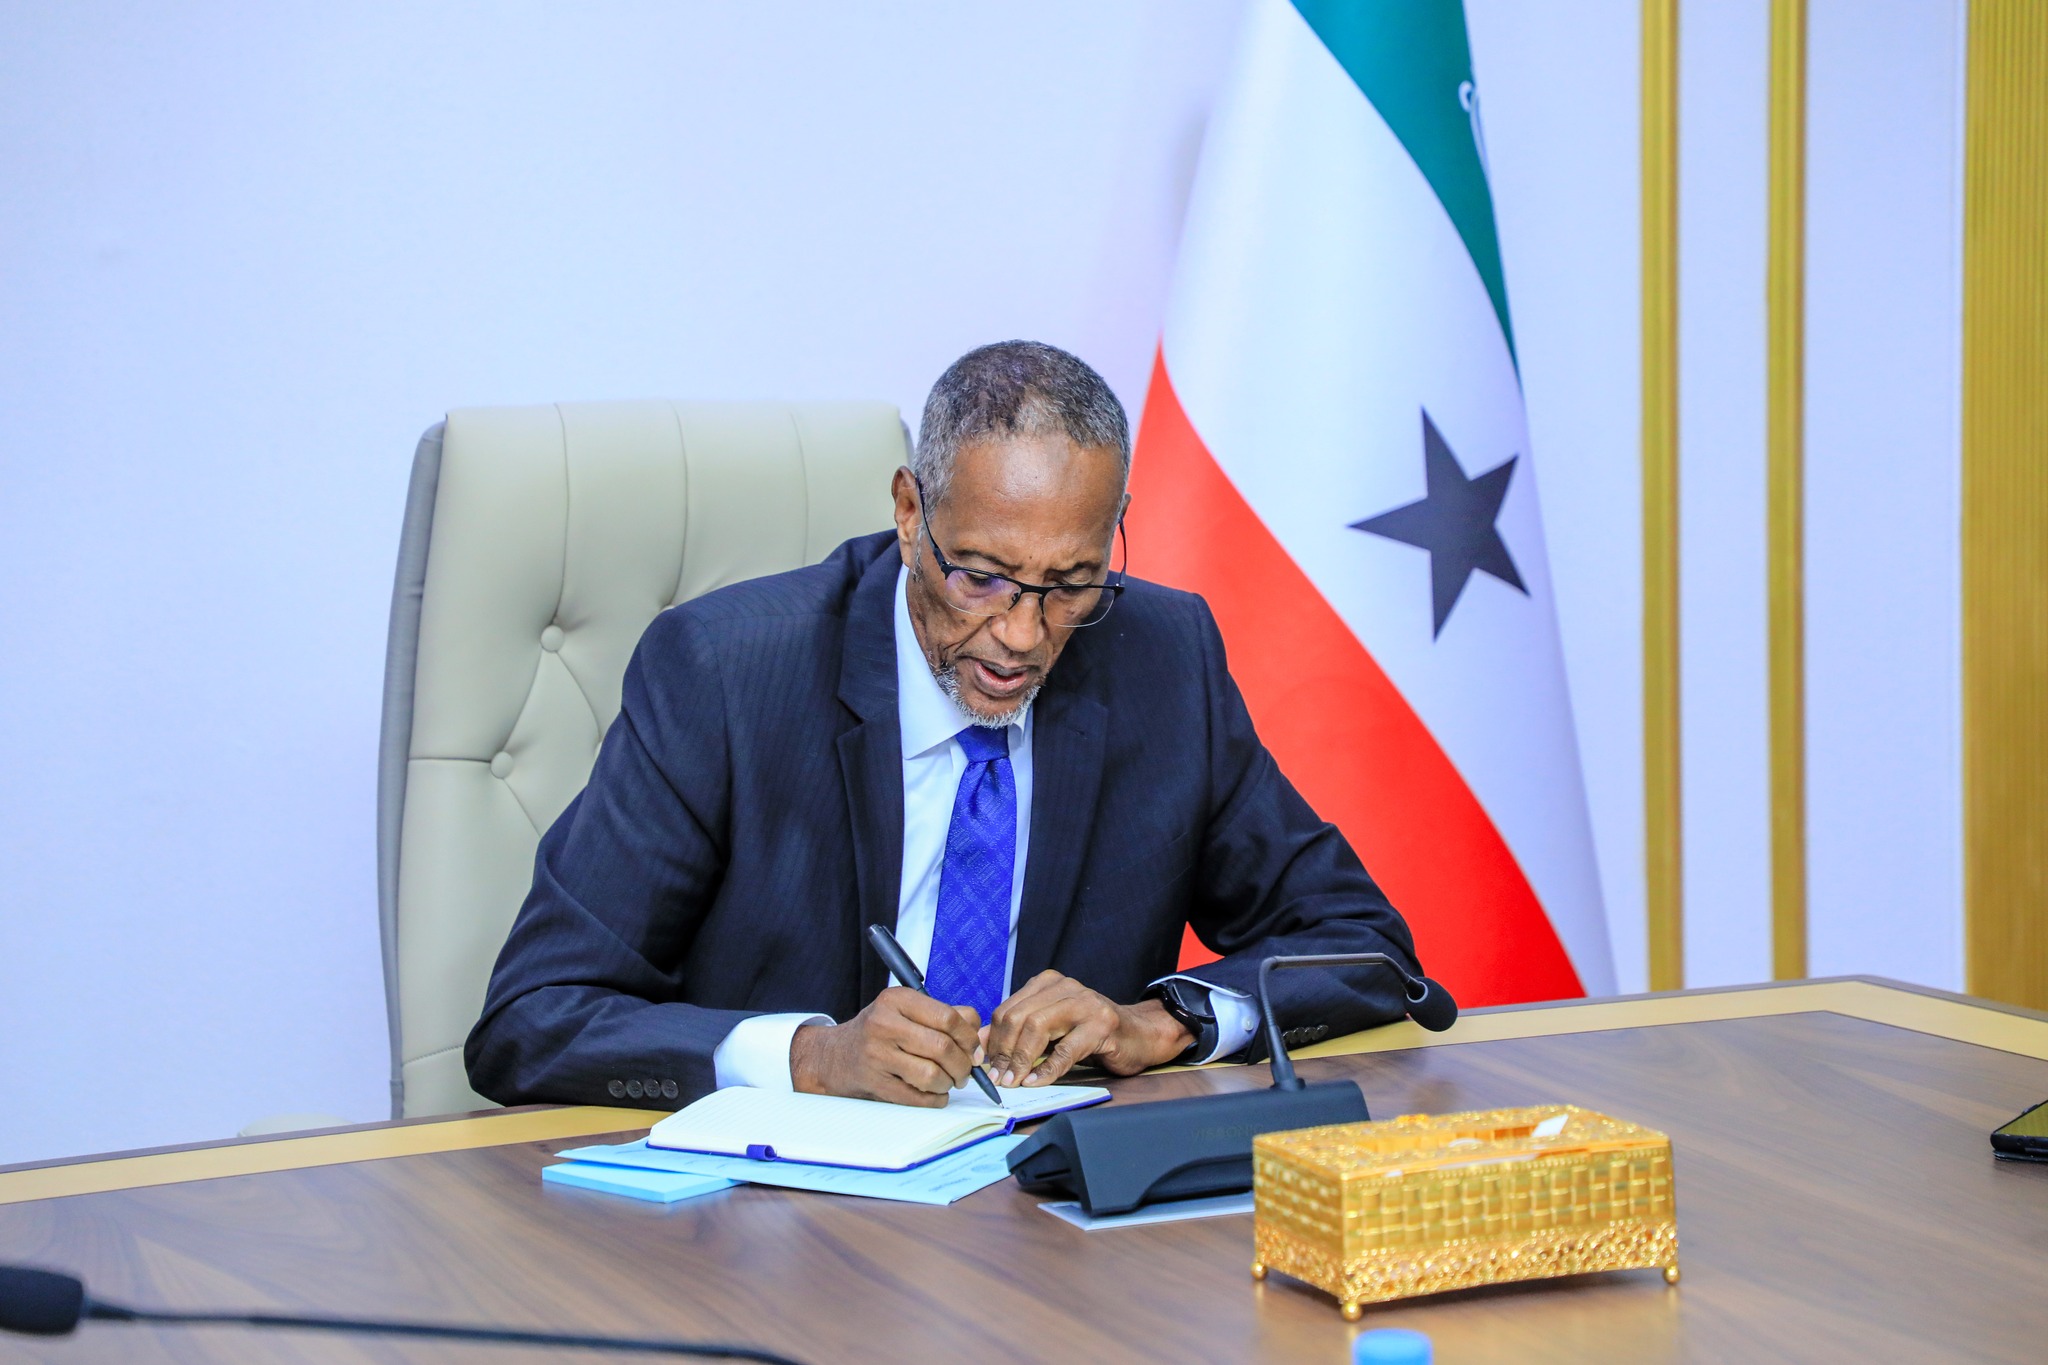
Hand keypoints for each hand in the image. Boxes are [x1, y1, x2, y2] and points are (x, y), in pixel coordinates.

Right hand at [788, 987, 981, 1106]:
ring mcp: (877, 1055)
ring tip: (948, 1081)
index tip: (975, 1050)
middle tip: (965, 1071)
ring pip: (932, 1075)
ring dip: (949, 1083)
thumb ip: (945, 1014)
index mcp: (896, 1000)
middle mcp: (884, 1024)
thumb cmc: (879, 1032)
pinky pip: (917, 1097)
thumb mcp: (906, 1011)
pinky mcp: (874, 1082)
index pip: (948, 1017)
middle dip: (963, 1065)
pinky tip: (935, 1094)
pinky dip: (935, 1100)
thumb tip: (978, 1034)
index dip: (969, 1037)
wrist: (834, 1056)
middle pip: (943, 1047)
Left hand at [980, 971, 1192, 1086]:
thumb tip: (978, 1043)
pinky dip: (1047, 1069)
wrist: (1140, 1034)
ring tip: (1014, 1082)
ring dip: (1021, 1061)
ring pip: (1037, 1028)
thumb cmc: (1090, 1033)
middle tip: (998, 1078)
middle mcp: (1064, 986)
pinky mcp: (1101, 1025)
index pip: (1007, 1009)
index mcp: (1046, 983)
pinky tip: (1036, 1082)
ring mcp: (1084, 1003)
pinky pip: (1065, 1050)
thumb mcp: (1050, 1027)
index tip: (986, 1066)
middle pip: (1018, 1017)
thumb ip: (1017, 1030)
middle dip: (1004, 1052)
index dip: (992, 1040)